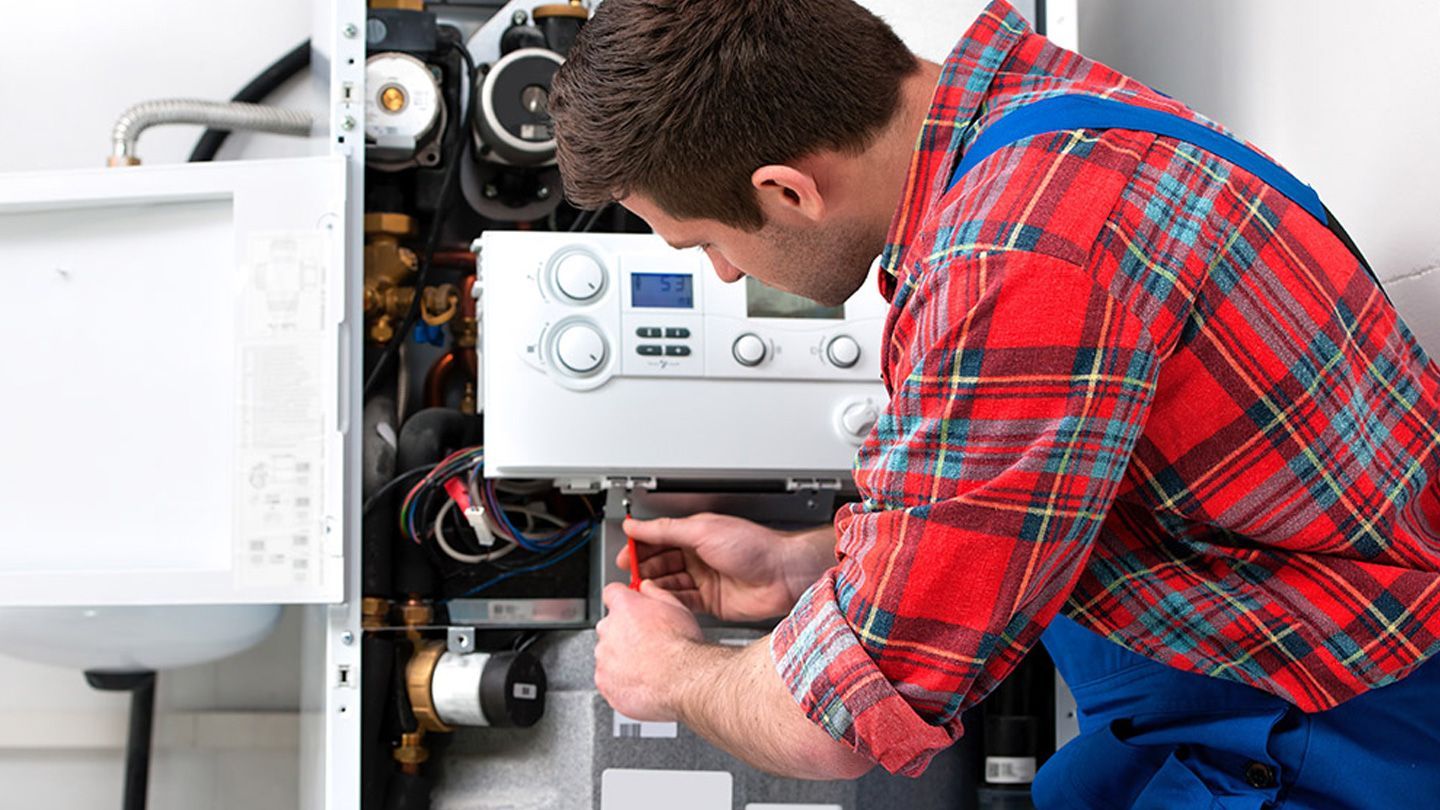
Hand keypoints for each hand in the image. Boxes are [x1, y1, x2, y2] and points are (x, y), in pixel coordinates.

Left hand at [595, 581, 703, 720]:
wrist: (682, 680)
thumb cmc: (681, 646)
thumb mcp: (677, 608)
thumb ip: (656, 593)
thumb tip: (647, 587)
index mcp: (624, 607)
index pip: (611, 594)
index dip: (622, 600)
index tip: (628, 608)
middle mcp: (609, 629)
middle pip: (610, 626)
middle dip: (623, 633)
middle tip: (646, 643)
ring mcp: (604, 657)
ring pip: (608, 654)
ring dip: (622, 658)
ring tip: (647, 666)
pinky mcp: (604, 682)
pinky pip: (608, 679)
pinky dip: (620, 681)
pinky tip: (642, 681)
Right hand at [619, 513, 832, 621]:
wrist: (783, 575)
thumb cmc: (755, 547)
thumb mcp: (703, 531)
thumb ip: (666, 530)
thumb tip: (636, 525)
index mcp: (697, 533)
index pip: (660, 538)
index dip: (640, 546)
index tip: (625, 553)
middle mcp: (699, 556)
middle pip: (661, 562)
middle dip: (644, 568)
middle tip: (629, 575)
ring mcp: (705, 579)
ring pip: (670, 583)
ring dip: (655, 586)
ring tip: (641, 590)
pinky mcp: (711, 602)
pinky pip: (682, 601)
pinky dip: (669, 601)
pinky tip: (659, 601)